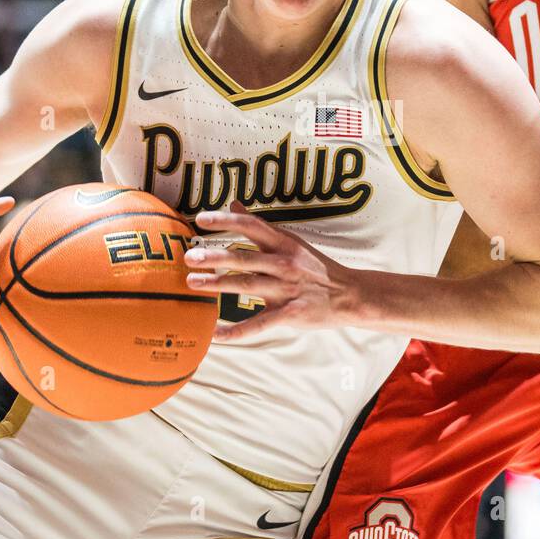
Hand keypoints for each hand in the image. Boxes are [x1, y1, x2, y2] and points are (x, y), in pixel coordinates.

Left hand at [187, 202, 359, 342]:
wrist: (350, 294)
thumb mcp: (291, 242)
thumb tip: (233, 204)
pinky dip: (237, 331)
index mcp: (284, 243)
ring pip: (247, 286)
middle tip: (189, 257)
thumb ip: (260, 228)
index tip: (201, 219)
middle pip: (244, 258)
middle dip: (215, 257)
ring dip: (218, 284)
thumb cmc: (315, 267)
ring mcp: (287, 289)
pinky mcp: (290, 314)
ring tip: (192, 283)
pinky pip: (259, 324)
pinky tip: (215, 334)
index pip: (252, 226)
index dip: (226, 221)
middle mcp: (284, 263)